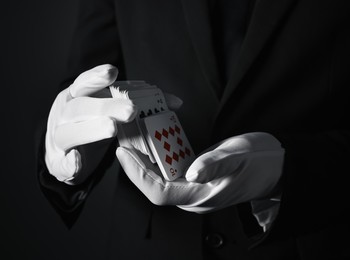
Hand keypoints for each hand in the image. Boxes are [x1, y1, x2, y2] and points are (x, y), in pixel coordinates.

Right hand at [45, 64, 136, 183]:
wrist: (64, 154)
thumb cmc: (91, 125)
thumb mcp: (110, 110)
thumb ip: (140, 103)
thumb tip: (175, 103)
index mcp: (76, 97)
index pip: (83, 84)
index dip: (96, 77)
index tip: (113, 72)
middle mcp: (65, 114)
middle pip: (81, 107)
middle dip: (106, 106)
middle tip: (131, 110)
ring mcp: (58, 137)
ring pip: (68, 132)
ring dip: (90, 130)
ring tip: (112, 128)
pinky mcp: (58, 162)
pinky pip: (61, 163)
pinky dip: (69, 162)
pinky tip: (77, 161)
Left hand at [116, 132, 283, 212]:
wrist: (276, 163)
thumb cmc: (261, 162)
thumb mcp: (239, 158)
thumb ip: (215, 165)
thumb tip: (192, 173)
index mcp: (201, 197)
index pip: (159, 192)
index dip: (137, 174)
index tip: (124, 152)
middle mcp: (192, 195)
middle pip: (153, 184)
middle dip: (135, 163)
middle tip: (123, 139)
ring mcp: (193, 186)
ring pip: (159, 176)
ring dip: (143, 158)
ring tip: (131, 137)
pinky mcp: (195, 176)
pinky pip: (169, 168)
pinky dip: (158, 154)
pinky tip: (151, 139)